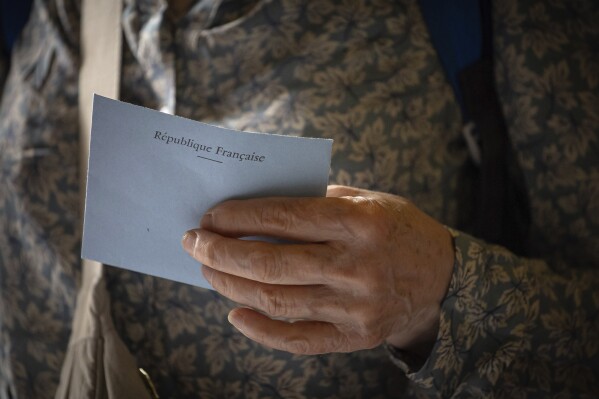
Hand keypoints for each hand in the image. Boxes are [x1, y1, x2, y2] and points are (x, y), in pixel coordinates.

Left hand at [182, 185, 453, 354]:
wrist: (443, 278)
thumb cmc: (398, 230)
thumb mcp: (368, 200)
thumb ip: (317, 202)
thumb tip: (257, 207)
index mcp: (361, 223)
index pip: (284, 217)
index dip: (240, 216)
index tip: (211, 216)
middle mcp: (357, 266)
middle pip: (272, 262)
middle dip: (222, 251)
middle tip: (194, 243)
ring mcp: (356, 306)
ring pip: (278, 300)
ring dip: (233, 285)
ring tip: (208, 271)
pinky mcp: (355, 337)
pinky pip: (298, 339)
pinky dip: (261, 329)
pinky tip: (235, 312)